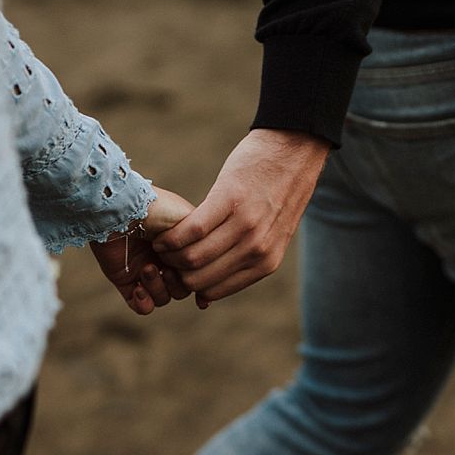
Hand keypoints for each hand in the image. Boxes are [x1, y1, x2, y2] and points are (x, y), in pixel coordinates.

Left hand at [90, 186, 195, 314]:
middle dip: (177, 283)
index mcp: (183, 246)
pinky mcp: (126, 280)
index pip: (199, 272)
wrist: (119, 209)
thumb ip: (205, 244)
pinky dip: (143, 303)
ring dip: (157, 289)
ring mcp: (146, 271)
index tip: (194, 270)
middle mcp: (166, 260)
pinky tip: (139, 289)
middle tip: (165, 268)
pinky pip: (141, 306)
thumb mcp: (191, 221)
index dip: (198, 275)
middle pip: (184, 288)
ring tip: (146, 269)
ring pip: (164, 298)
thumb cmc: (156, 210)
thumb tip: (212, 275)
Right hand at [153, 128, 329, 306]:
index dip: (187, 283)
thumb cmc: (276, 196)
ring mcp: (245, 225)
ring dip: (169, 253)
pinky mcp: (230, 199)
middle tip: (163, 257)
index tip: (175, 270)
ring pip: (193, 256)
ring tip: (161, 244)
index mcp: (265, 263)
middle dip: (174, 270)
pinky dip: (172, 234)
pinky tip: (164, 231)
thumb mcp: (270, 239)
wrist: (294, 153)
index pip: (212, 290)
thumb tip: (203, 301)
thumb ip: (242, 267)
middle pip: (198, 277)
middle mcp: (257, 249)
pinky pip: (193, 229)